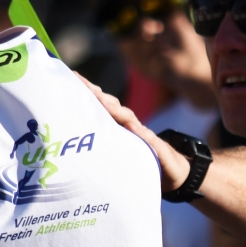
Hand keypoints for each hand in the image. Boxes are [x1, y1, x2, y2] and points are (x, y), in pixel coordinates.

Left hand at [78, 75, 191, 192]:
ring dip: (114, 109)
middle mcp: (130, 125)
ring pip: (128, 118)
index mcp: (117, 125)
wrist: (171, 169)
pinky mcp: (156, 149)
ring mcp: (143, 135)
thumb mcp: (117, 151)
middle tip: (83, 85)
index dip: (89, 91)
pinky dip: (141, 133)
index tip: (74, 77)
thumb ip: (101, 143)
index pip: (102, 104)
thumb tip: (74, 140)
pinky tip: (133, 127)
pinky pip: (149, 140)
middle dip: (98, 94)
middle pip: (112, 106)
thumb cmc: (138, 158)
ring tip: (101, 100)